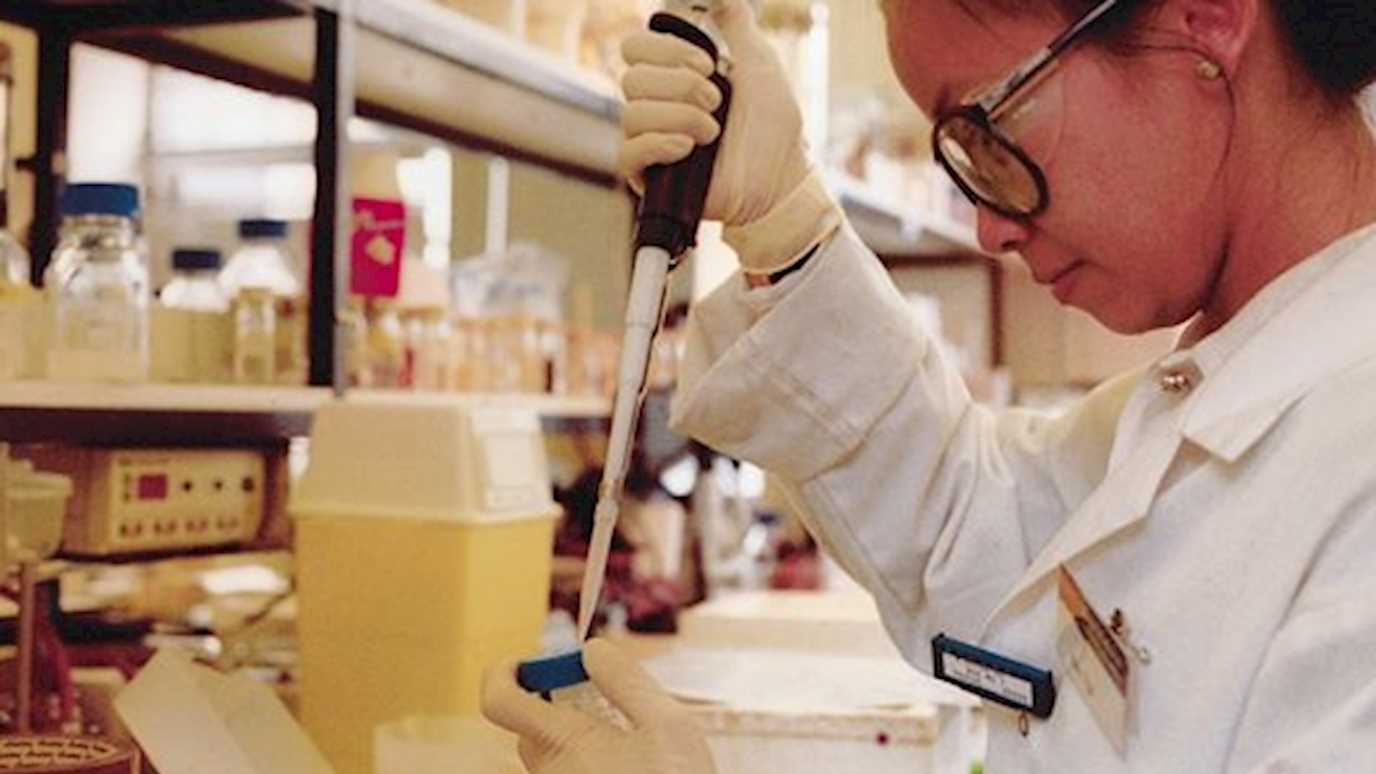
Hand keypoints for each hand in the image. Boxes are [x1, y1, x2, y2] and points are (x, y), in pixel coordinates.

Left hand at [481, 639, 716, 773]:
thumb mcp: (668, 725)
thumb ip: (625, 682)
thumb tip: (592, 651)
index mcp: (564, 744)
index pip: (498, 700)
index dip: (506, 671)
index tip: (536, 661)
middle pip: (529, 726)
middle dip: (558, 702)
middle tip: (602, 695)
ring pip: (551, 754)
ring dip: (578, 736)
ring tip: (630, 740)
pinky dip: (587, 761)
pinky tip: (630, 767)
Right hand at [619, 0, 840, 273]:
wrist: (781, 179)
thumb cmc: (773, 128)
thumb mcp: (761, 66)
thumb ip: (739, 28)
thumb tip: (724, 0)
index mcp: (674, 77)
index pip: (636, 49)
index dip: (666, 50)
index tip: (707, 64)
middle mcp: (657, 106)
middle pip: (631, 78)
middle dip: (680, 86)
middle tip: (716, 101)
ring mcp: (651, 140)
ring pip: (632, 113)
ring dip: (680, 117)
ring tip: (713, 132)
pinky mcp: (649, 175)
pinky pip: (627, 153)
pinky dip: (658, 144)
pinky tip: (688, 148)